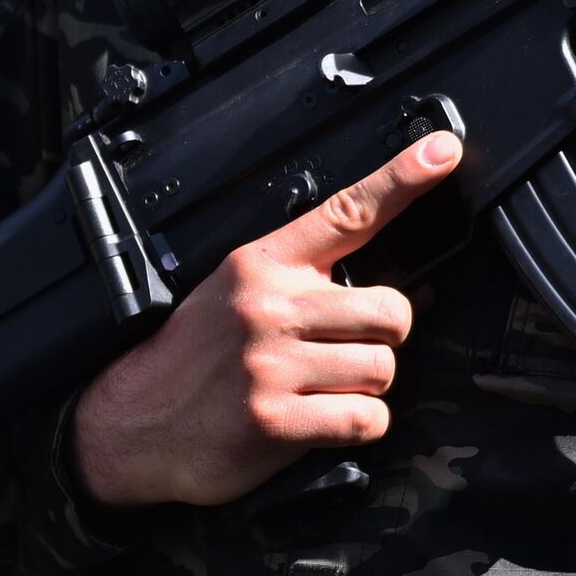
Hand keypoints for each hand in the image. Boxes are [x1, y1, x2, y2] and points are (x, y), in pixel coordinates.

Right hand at [69, 131, 462, 507]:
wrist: (132, 421)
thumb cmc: (198, 357)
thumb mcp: (244, 294)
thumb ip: (320, 285)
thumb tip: (416, 289)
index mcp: (263, 262)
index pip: (348, 211)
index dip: (402, 178)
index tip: (443, 150)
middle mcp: (270, 305)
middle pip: (392, 310)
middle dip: (383, 339)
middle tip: (342, 353)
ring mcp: (271, 364)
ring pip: (384, 368)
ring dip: (367, 386)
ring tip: (321, 388)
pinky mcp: (275, 421)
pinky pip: (366, 418)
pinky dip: (358, 425)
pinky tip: (320, 421)